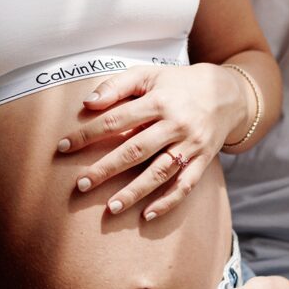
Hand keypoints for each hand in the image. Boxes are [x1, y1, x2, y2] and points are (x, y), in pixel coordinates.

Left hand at [57, 63, 242, 219]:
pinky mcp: (202, 161)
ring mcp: (190, 145)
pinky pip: (185, 185)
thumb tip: (87, 103)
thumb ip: (117, 85)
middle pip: (135, 150)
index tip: (62, 147)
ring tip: (110, 208)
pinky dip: (168, 202)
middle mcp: (175, 124)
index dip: (87, 134)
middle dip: (106, 169)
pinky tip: (147, 215)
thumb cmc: (177, 83)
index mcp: (158, 101)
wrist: (226, 93)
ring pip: (159, 172)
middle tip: (81, 185)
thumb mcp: (148, 74)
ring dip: (134, 192)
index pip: (115, 120)